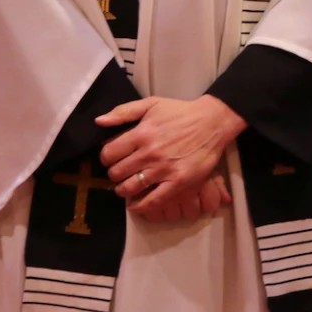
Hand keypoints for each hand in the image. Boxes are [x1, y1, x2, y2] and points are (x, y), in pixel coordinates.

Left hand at [98, 95, 247, 220]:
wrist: (212, 122)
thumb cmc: (181, 113)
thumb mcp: (152, 103)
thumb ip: (123, 111)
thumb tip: (99, 122)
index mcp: (141, 133)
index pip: (109, 154)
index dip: (106, 158)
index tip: (112, 159)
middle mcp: (150, 153)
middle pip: (117, 173)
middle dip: (114, 174)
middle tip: (121, 173)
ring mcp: (164, 169)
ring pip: (130, 188)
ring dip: (123, 190)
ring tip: (126, 187)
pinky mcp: (178, 182)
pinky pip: (152, 201)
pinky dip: (140, 207)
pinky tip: (135, 205)